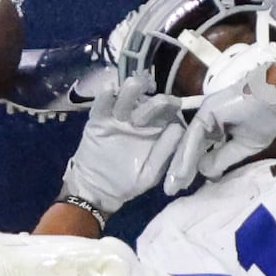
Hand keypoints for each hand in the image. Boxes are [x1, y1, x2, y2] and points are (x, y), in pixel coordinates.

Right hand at [62, 72, 185, 216]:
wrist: (96, 190)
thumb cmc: (128, 181)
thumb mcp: (149, 173)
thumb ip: (164, 152)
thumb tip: (178, 128)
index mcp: (156, 128)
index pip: (167, 111)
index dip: (171, 106)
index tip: (175, 105)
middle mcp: (138, 117)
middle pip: (147, 101)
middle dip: (152, 101)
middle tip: (156, 104)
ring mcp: (118, 116)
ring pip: (125, 98)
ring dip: (130, 91)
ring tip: (134, 84)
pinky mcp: (98, 119)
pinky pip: (101, 106)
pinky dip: (104, 98)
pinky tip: (108, 91)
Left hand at [163, 41, 275, 194]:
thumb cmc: (267, 118)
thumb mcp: (245, 146)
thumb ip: (222, 158)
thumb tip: (203, 171)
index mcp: (218, 127)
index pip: (199, 150)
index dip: (191, 167)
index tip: (180, 187)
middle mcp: (208, 119)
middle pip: (190, 147)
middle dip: (179, 169)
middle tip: (170, 190)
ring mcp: (206, 113)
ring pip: (189, 143)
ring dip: (180, 165)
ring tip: (172, 185)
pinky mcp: (207, 110)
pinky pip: (195, 135)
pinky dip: (188, 154)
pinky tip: (182, 171)